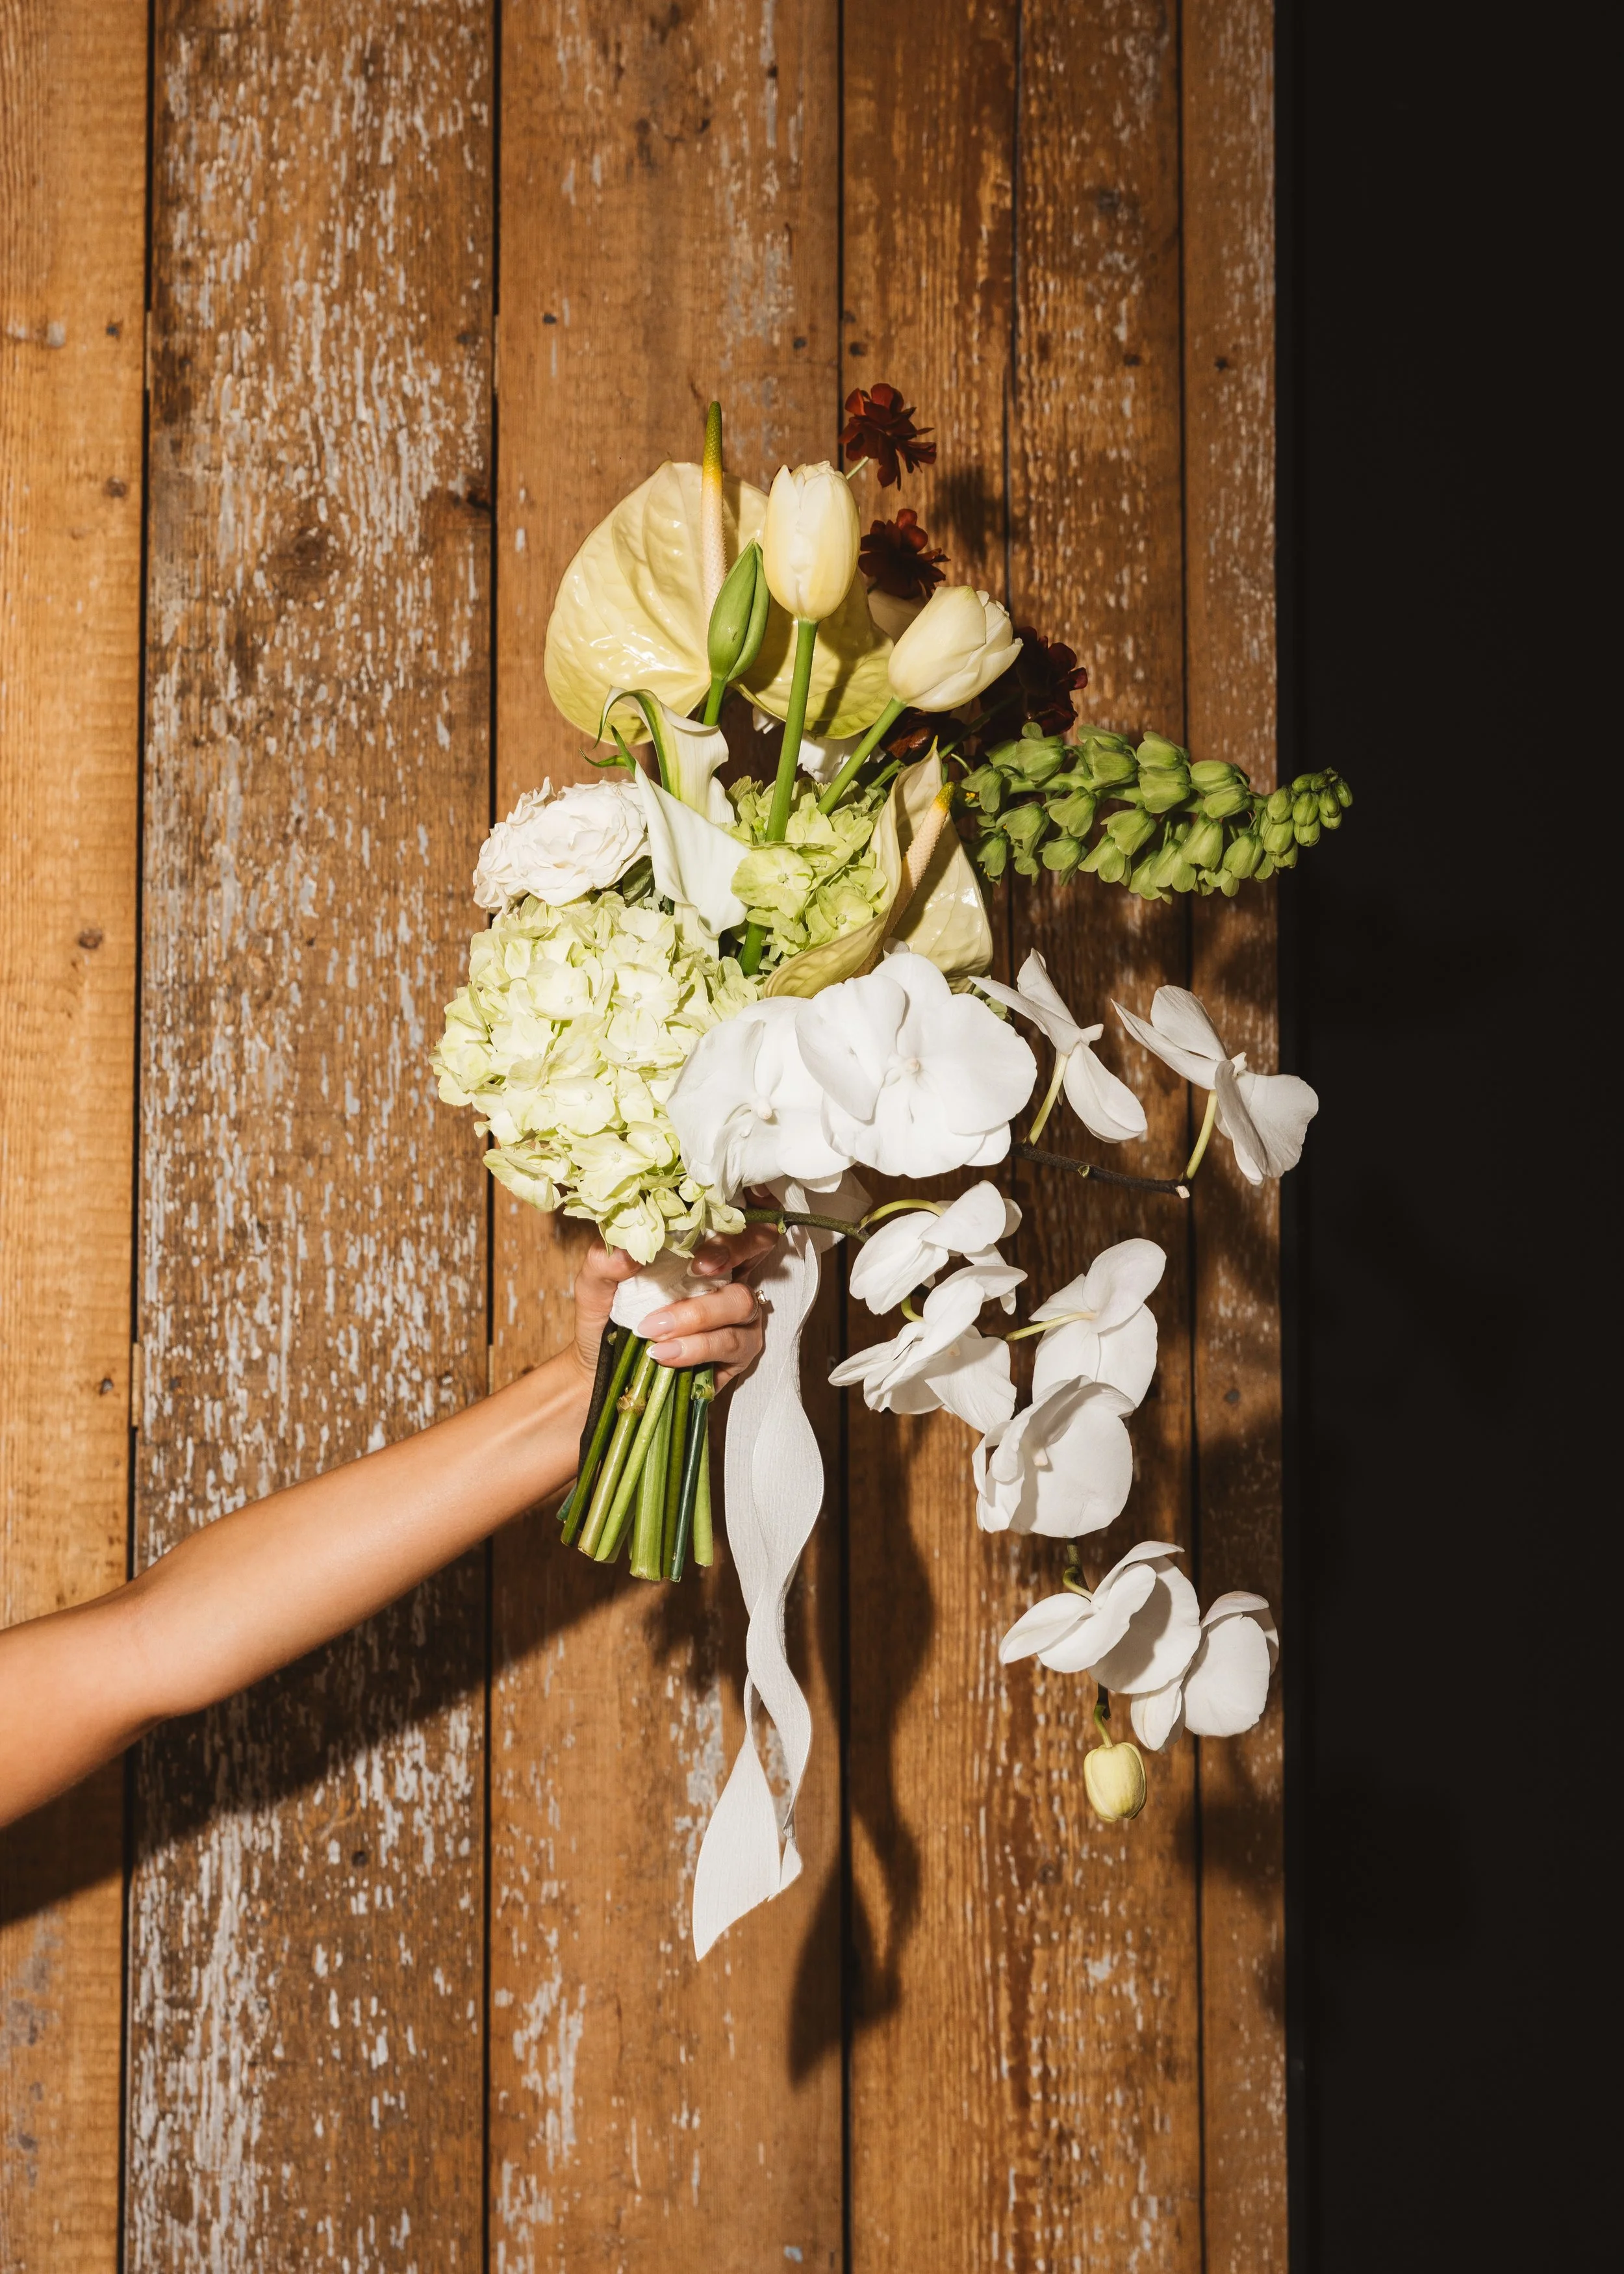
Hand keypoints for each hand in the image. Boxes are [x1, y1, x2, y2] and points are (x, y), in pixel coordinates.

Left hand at [572, 1226, 779, 1385]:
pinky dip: (696, 1348)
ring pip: (742, 1303)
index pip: (735, 1221)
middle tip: (694, 1272)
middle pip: (755, 1251)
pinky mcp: (739, 1353)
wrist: (602, 1369)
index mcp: (698, 1250)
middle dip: (728, 1256)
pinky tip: (664, 1355)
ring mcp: (739, 1316)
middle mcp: (728, 1277)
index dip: (732, 1229)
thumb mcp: (595, 1287)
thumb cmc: (606, 1319)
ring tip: (654, 1332)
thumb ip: (603, 1263)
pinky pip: (731, 1344)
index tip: (698, 1253)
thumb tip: (626, 1250)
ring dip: (697, 1315)